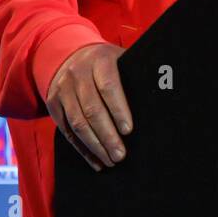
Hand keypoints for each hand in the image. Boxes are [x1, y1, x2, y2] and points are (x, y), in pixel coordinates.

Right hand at [45, 42, 133, 171]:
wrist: (69, 54)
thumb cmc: (104, 62)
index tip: (128, 130)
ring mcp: (63, 89)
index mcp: (99, 60)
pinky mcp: (53, 104)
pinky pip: (66, 131)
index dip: (119, 110)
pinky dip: (81, 148)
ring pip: (77, 123)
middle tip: (120, 155)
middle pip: (92, 109)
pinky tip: (95, 160)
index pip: (108, 87)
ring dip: (95, 146)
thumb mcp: (119, 58)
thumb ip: (134, 73)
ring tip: (110, 161)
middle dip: (107, 135)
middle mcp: (78, 74)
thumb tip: (164, 88)